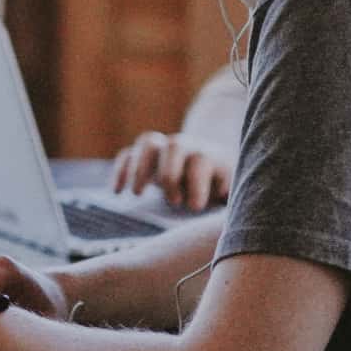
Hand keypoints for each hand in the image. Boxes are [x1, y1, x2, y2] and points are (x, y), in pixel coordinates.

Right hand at [109, 130, 233, 210]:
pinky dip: (121, 170)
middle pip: (174, 146)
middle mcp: (186, 147)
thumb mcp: (233, 192)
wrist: (210, 164)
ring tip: (138, 194)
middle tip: (174, 202)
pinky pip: (127, 154)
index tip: (196, 207)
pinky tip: (117, 191)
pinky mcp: (144, 156)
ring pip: (148, 143)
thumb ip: (232, 199)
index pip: (201, 162)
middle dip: (170, 174)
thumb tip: (231, 207)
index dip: (197, 183)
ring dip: (140, 168)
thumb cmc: (223, 186)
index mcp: (210, 157)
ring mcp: (163, 148)